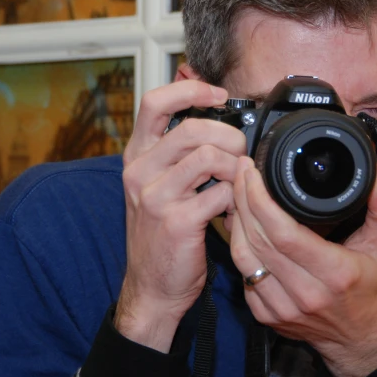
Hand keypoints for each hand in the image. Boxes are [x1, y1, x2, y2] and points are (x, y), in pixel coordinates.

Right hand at [115, 80, 247, 351]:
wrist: (151, 287)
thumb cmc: (161, 234)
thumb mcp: (157, 186)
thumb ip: (178, 154)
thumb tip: (219, 120)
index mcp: (137, 156)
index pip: (154, 102)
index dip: (189, 90)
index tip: (217, 95)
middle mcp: (140, 172)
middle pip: (192, 128)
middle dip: (228, 136)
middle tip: (239, 153)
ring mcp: (155, 197)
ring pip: (208, 156)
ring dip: (234, 168)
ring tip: (236, 184)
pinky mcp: (177, 222)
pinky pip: (220, 193)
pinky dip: (237, 200)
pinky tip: (234, 211)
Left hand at [229, 157, 376, 376]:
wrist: (359, 338)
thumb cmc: (371, 286)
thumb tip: (373, 173)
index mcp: (335, 274)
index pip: (284, 233)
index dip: (261, 200)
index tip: (254, 173)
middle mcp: (305, 294)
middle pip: (258, 241)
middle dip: (244, 200)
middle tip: (243, 173)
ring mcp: (282, 308)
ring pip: (243, 258)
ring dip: (237, 221)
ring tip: (239, 193)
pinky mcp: (266, 316)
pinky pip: (243, 275)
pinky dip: (239, 246)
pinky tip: (242, 226)